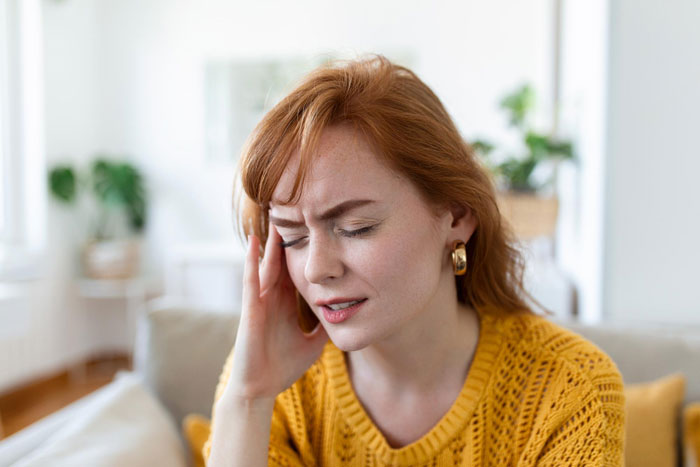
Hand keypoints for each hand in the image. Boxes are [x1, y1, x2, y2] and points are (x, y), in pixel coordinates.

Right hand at [221, 221, 328, 402]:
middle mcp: (272, 298)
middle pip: (282, 261)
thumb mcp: (314, 344)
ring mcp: (260, 301)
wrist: (260, 389)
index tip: (315, 229)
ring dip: (271, 242)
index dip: (304, 251)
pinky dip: (252, 261)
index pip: (296, 270)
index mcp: (286, 304)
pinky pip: (251, 280)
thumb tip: (348, 317)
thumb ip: (326, 328)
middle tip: (296, 212)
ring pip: (266, 265)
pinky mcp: (250, 309)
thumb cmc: (282, 367)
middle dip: (288, 239)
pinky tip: (256, 242)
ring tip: (276, 217)